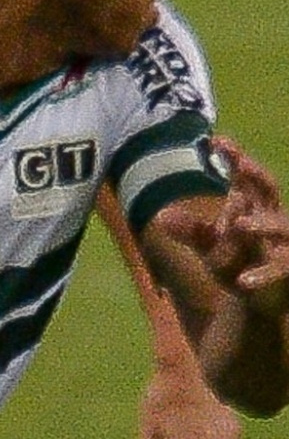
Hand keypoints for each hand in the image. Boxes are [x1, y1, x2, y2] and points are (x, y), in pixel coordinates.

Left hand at [200, 140, 288, 306]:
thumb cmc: (238, 261)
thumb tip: (162, 217)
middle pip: (269, 191)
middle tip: (242, 164)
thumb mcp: (210, 245)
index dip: (235, 158)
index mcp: (251, 208)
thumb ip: (191, 231)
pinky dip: (262, 275)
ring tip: (240, 224)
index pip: (245, 177)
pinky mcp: (286, 270)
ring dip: (262, 224)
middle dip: (257, 177)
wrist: (259, 298)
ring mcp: (282, 243)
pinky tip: (243, 281)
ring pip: (281, 227)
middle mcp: (271, 219)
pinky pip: (279, 270)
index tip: (216, 140)